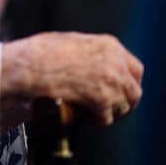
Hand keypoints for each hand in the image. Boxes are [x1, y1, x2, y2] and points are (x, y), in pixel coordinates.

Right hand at [0, 32, 143, 128]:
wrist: (30, 66)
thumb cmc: (40, 52)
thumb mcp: (69, 41)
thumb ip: (87, 50)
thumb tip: (85, 60)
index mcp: (109, 45)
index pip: (133, 67)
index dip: (128, 81)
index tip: (122, 89)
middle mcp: (116, 62)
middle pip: (135, 88)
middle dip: (126, 101)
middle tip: (116, 108)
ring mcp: (111, 82)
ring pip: (124, 105)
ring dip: (113, 113)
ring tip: (99, 117)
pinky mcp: (101, 100)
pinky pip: (108, 118)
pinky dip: (99, 123)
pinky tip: (90, 123)